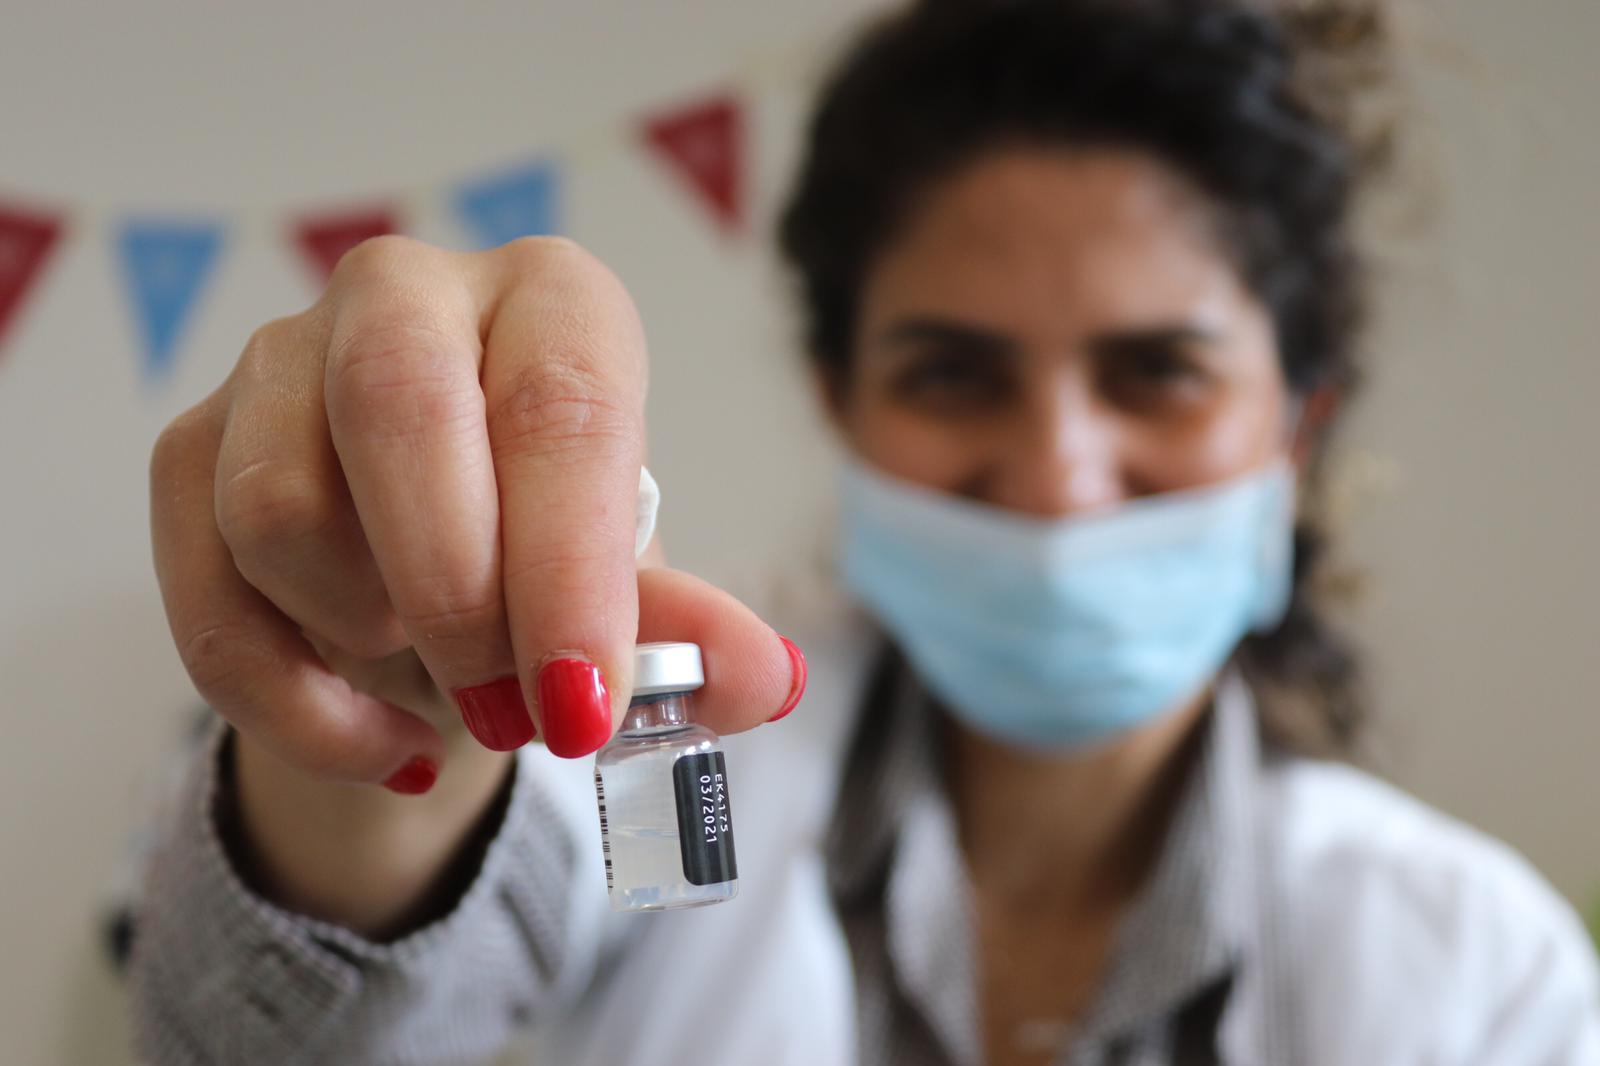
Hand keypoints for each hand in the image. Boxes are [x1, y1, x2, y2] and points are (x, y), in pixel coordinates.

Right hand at [150, 236, 804, 795]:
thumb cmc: (547, 561)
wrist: (431, 593)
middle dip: (456, 592)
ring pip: (281, 508)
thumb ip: (688, 631)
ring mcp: (281, 361)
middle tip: (516, 711)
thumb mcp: (628, 593)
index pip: (560, 404)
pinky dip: (297, 709)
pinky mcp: (192, 448)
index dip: (569, 563)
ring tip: (452, 684)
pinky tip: (381, 743)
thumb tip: (770, 677)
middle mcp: (409, 296)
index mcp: (553, 303)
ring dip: (372, 641)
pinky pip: (207, 600)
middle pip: (395, 407)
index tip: (584, 700)